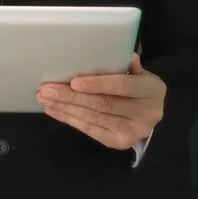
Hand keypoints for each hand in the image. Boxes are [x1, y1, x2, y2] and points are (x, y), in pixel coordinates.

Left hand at [36, 53, 165, 149]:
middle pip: (103, 104)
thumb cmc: (137, 85)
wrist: (149, 111)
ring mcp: (133, 131)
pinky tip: (54, 110)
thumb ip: (126, 65)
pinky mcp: (119, 142)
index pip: (122, 86)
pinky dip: (69, 119)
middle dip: (72, 97)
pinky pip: (90, 130)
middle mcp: (146, 113)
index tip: (73, 82)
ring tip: (45, 98)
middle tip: (47, 89)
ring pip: (94, 118)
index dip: (97, 84)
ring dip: (66, 108)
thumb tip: (124, 55)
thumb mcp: (137, 72)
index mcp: (152, 90)